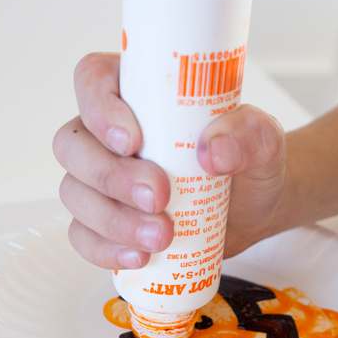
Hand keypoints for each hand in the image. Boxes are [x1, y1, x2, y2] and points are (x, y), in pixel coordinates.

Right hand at [53, 52, 285, 269]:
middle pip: (73, 144)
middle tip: (159, 197)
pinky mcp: (105, 222)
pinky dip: (105, 249)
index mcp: (137, 93)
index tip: (133, 142)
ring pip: (74, 193)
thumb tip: (214, 150)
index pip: (93, 80)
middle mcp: (108, 133)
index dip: (100, 109)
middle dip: (111, 176)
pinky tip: (139, 257)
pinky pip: (82, 236)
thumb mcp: (264, 140)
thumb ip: (250, 133)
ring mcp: (101, 179)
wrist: (254, 209)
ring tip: (162, 236)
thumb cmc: (247, 161)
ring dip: (113, 219)